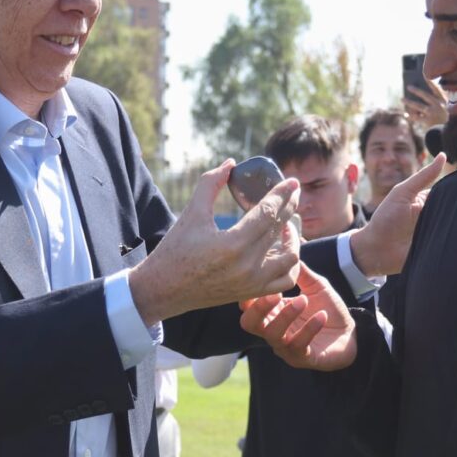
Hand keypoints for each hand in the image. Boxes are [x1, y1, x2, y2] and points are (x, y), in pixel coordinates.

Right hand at [129, 159, 300, 323]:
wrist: (163, 290)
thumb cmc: (175, 249)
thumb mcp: (192, 212)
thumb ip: (211, 183)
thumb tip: (231, 163)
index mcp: (232, 244)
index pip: (268, 212)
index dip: (282, 194)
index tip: (292, 181)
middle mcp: (247, 266)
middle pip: (281, 230)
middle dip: (290, 207)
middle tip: (292, 193)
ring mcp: (252, 283)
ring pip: (290, 258)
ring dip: (293, 238)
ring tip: (286, 223)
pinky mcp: (251, 293)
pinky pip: (285, 280)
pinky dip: (290, 264)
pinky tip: (281, 249)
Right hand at [240, 264, 356, 370]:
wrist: (351, 333)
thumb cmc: (328, 309)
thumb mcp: (314, 285)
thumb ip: (300, 269)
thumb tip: (290, 242)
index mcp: (272, 313)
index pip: (247, 306)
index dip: (247, 295)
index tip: (258, 278)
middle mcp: (273, 331)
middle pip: (249, 323)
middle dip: (258, 308)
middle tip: (274, 293)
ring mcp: (286, 347)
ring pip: (274, 335)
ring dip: (287, 316)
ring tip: (303, 300)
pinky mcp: (303, 358)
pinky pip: (299, 345)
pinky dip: (309, 329)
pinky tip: (322, 316)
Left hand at [351, 153, 445, 275]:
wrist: (376, 250)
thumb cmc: (385, 219)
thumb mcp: (403, 193)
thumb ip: (422, 177)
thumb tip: (443, 156)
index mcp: (426, 201)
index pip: (449, 192)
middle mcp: (434, 215)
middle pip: (456, 209)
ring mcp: (437, 232)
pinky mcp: (439, 248)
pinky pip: (454, 243)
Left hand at [403, 80, 447, 129]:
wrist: (447, 129)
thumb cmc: (442, 115)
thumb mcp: (442, 106)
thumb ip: (434, 99)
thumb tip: (418, 91)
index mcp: (442, 100)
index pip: (436, 89)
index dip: (430, 82)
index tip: (424, 75)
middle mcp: (439, 105)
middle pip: (426, 96)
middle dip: (417, 91)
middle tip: (408, 86)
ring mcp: (433, 113)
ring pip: (419, 106)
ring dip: (409, 102)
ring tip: (401, 99)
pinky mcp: (428, 121)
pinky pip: (417, 118)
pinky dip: (410, 116)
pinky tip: (405, 114)